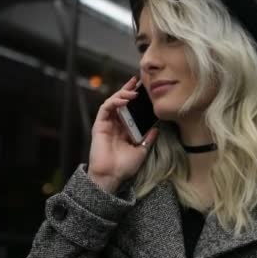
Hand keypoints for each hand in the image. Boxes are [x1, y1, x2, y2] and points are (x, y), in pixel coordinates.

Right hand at [87, 76, 158, 193]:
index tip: (145, 89)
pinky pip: (105, 109)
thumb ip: (148, 138)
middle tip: (138, 81)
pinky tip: (123, 99)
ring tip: (133, 92)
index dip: (136, 99)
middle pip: (121, 102)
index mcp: (124, 129)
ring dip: (122, 95)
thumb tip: (157, 128)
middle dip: (128, 90)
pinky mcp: (99, 125)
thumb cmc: (124, 167)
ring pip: (113, 102)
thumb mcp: (141, 150)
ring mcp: (107, 124)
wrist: (112, 176)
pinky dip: (114, 101)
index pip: (130, 109)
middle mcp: (115, 125)